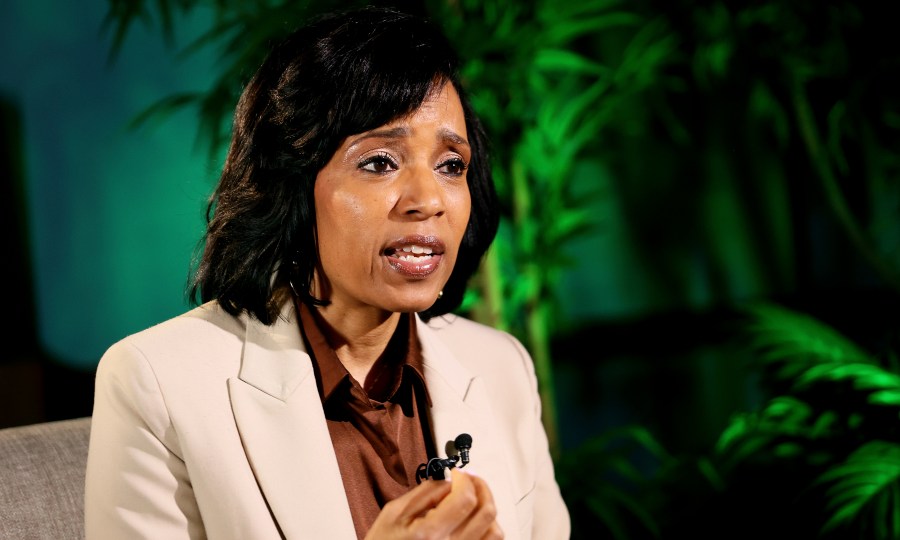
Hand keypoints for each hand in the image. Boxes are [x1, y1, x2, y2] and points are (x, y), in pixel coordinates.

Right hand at [365, 469, 503, 538]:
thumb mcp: (394, 513)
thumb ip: (425, 493)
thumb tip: (449, 479)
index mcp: (430, 534)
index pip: (464, 500)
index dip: (464, 479)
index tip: (456, 473)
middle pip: (486, 512)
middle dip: (480, 486)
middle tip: (468, 479)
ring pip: (494, 530)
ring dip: (486, 507)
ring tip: (472, 497)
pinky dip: (488, 527)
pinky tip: (473, 518)